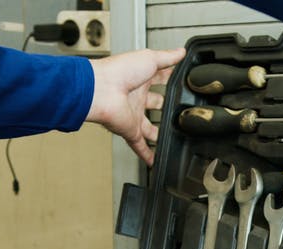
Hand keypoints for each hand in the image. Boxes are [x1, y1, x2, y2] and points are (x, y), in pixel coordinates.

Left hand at [87, 47, 186, 164]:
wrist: (100, 89)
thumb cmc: (119, 71)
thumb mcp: (150, 58)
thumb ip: (167, 58)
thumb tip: (181, 52)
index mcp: (140, 79)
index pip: (159, 79)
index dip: (170, 81)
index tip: (181, 83)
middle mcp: (136, 97)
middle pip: (155, 104)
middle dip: (165, 107)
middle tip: (179, 112)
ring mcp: (133, 115)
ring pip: (149, 128)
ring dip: (158, 133)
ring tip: (172, 138)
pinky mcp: (130, 130)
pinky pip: (139, 145)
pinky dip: (147, 154)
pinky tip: (155, 161)